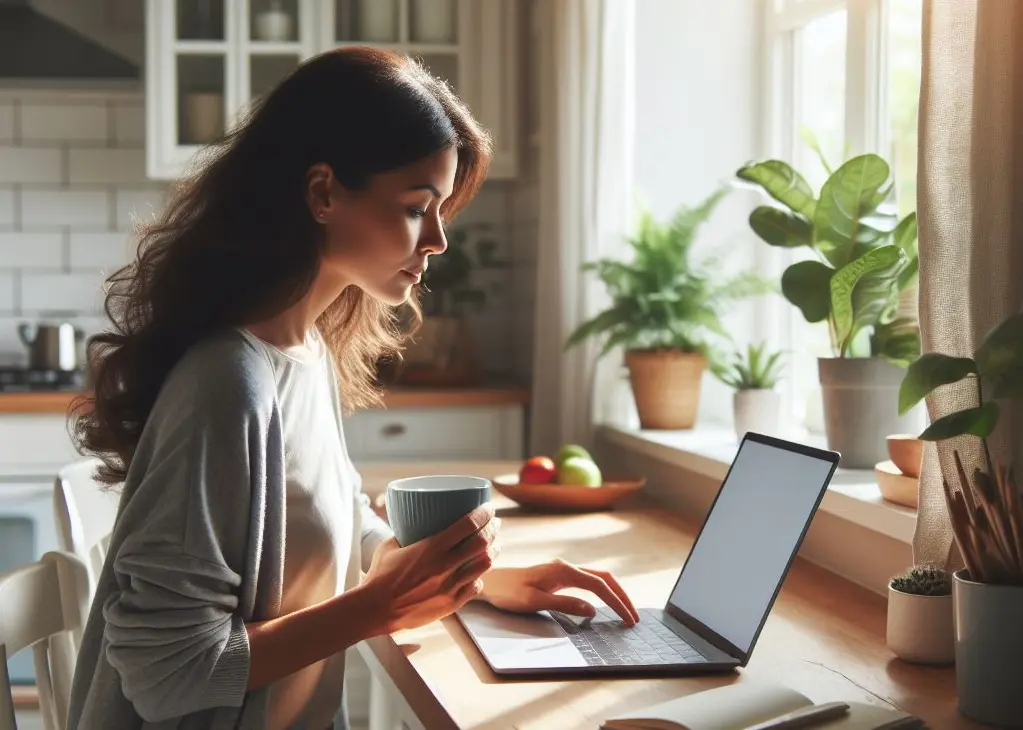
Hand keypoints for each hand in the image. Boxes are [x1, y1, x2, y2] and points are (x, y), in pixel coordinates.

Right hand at [363, 504, 500, 633]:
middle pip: (482, 542)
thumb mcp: (392, 544)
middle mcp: (444, 566)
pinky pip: (475, 587)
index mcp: (431, 547)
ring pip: (484, 564)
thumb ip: (408, 533)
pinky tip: (478, 572)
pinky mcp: (451, 604)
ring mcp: (450, 586)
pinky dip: (480, 577)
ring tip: (494, 545)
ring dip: (493, 551)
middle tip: (495, 523)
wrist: (375, 609)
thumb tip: (418, 521)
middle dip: (493, 529)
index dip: (484, 513)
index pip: (468, 525)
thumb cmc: (380, 575)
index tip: (489, 508)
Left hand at [478, 559, 639, 625]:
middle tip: (634, 617)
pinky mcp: (558, 576)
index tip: (628, 619)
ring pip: (597, 578)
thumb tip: (592, 610)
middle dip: (622, 596)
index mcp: (563, 571)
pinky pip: (588, 581)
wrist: (489, 581)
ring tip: (625, 611)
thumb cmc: (507, 592)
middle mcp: (566, 567)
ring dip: (614, 593)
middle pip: (604, 577)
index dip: (616, 602)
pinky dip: (602, 591)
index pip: (599, 586)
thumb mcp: (534, 602)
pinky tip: (605, 602)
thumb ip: (564, 604)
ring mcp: (562, 570)